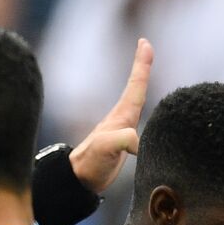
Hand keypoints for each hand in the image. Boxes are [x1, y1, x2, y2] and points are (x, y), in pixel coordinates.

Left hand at [68, 38, 153, 194]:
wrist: (77, 182)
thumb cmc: (89, 163)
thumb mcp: (105, 148)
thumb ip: (123, 139)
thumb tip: (140, 141)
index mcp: (120, 117)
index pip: (135, 86)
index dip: (141, 65)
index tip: (144, 42)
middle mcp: (121, 120)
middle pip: (136, 89)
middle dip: (143, 68)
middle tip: (146, 46)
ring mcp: (120, 132)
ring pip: (136, 105)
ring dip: (141, 87)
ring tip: (146, 73)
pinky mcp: (121, 146)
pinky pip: (137, 124)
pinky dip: (144, 113)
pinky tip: (144, 113)